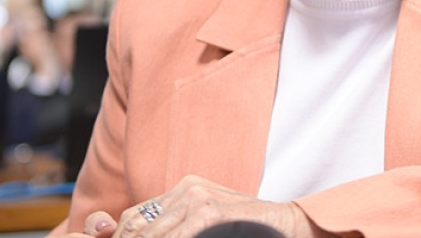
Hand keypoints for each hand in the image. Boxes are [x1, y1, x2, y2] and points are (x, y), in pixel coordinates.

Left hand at [79, 176, 334, 237]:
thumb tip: (136, 233)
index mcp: (185, 188)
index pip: (134, 217)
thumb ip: (178, 226)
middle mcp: (188, 188)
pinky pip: (175, 236)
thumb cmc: (247, 228)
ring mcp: (199, 198)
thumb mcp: (207, 222)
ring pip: (152, 233)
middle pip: (136, 225)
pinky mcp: (209, 212)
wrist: (286, 225)